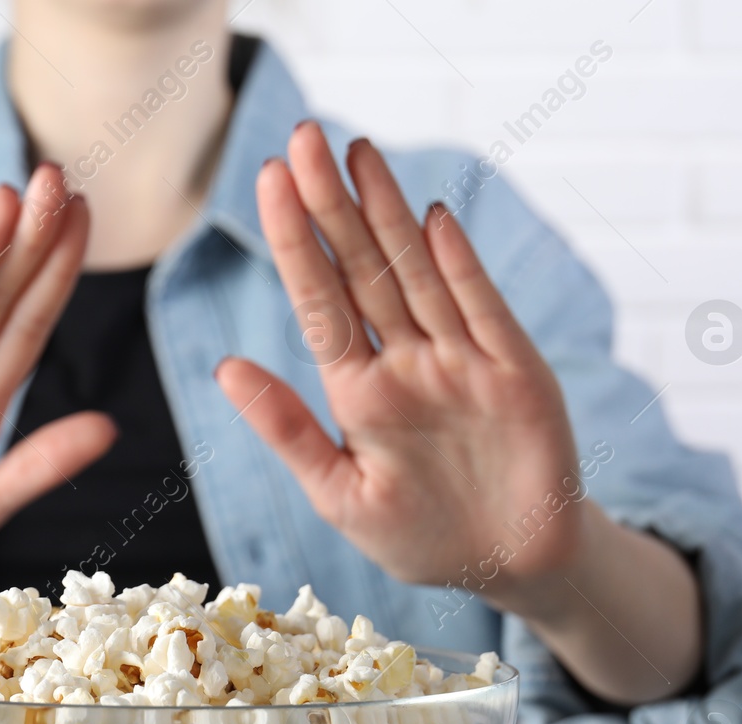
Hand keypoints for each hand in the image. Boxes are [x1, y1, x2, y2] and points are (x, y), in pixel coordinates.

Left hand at [218, 123, 702, 705]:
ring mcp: (461, 360)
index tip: (265, 182)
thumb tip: (225, 367)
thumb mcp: (340, 494)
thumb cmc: (419, 536)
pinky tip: (433, 219)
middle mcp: (406, 362)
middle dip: (331, 206)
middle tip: (300, 139)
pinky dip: (460, 267)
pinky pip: (483, 309)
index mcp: (357, 390)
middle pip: (362, 270)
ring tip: (358, 152)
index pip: (317, 302)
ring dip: (388, 214)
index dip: (293, 243)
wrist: (511, 567)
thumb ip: (288, 430)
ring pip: (417, 274)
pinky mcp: (516, 372)